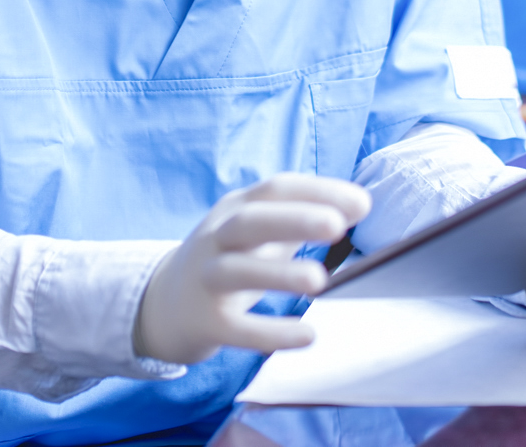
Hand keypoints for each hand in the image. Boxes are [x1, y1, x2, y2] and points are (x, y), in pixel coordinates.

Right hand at [134, 173, 370, 365]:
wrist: (164, 304)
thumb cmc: (230, 258)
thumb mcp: (258, 230)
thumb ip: (305, 216)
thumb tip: (359, 205)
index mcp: (236, 208)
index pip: (276, 189)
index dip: (317, 192)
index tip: (361, 204)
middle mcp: (217, 237)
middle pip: (250, 221)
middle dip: (293, 219)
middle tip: (337, 225)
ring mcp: (207, 278)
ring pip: (237, 271)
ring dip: (278, 273)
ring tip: (320, 280)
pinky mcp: (206, 321)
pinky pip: (235, 328)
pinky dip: (269, 332)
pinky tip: (306, 336)